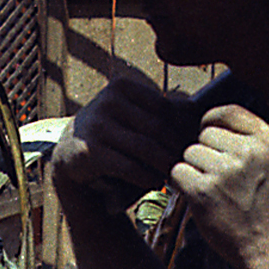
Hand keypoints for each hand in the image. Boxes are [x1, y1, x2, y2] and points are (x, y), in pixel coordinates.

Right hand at [50, 70, 193, 207]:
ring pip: (146, 149)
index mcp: (122, 86)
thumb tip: (197, 109)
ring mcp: (96, 125)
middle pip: (158, 128)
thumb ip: (163, 110)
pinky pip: (130, 167)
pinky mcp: (89, 151)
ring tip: (172, 174)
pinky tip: (155, 182)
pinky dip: (147, 178)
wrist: (70, 155)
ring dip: (164, 166)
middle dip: (176, 150)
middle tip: (186, 166)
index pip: (166, 107)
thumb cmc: (113, 136)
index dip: (183, 129)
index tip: (192, 146)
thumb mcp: (134, 116)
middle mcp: (107, 101)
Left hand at [168, 104, 268, 268]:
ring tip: (215, 191)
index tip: (210, 134)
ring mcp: (225, 171)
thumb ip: (250, 139)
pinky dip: (183, 186)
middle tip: (220, 178)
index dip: (213, 121)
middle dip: (206, 154)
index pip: (229, 111)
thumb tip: (211, 121)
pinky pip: (177, 172)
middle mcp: (248, 152)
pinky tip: (201, 198)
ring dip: (194, 171)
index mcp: (268, 142)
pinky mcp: (204, 191)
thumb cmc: (267, 205)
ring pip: (190, 154)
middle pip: (205, 135)